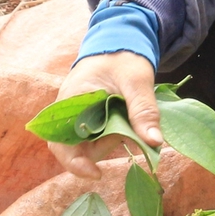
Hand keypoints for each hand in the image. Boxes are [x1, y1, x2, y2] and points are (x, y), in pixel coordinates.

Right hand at [47, 51, 160, 179]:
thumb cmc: (123, 57)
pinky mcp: (93, 118)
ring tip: (132, 122)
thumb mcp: (136, 81)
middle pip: (77, 148)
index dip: (74, 163)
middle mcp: (70, 112)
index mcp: (71, 101)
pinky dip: (116, 136)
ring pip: (91, 144)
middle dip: (103, 149)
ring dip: (112, 141)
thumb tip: (154, 143)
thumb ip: (143, 110)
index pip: (60, 142)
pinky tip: (130, 125)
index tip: (96, 174)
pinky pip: (100, 136)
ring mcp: (80, 116)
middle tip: (129, 135)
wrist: (119, 41)